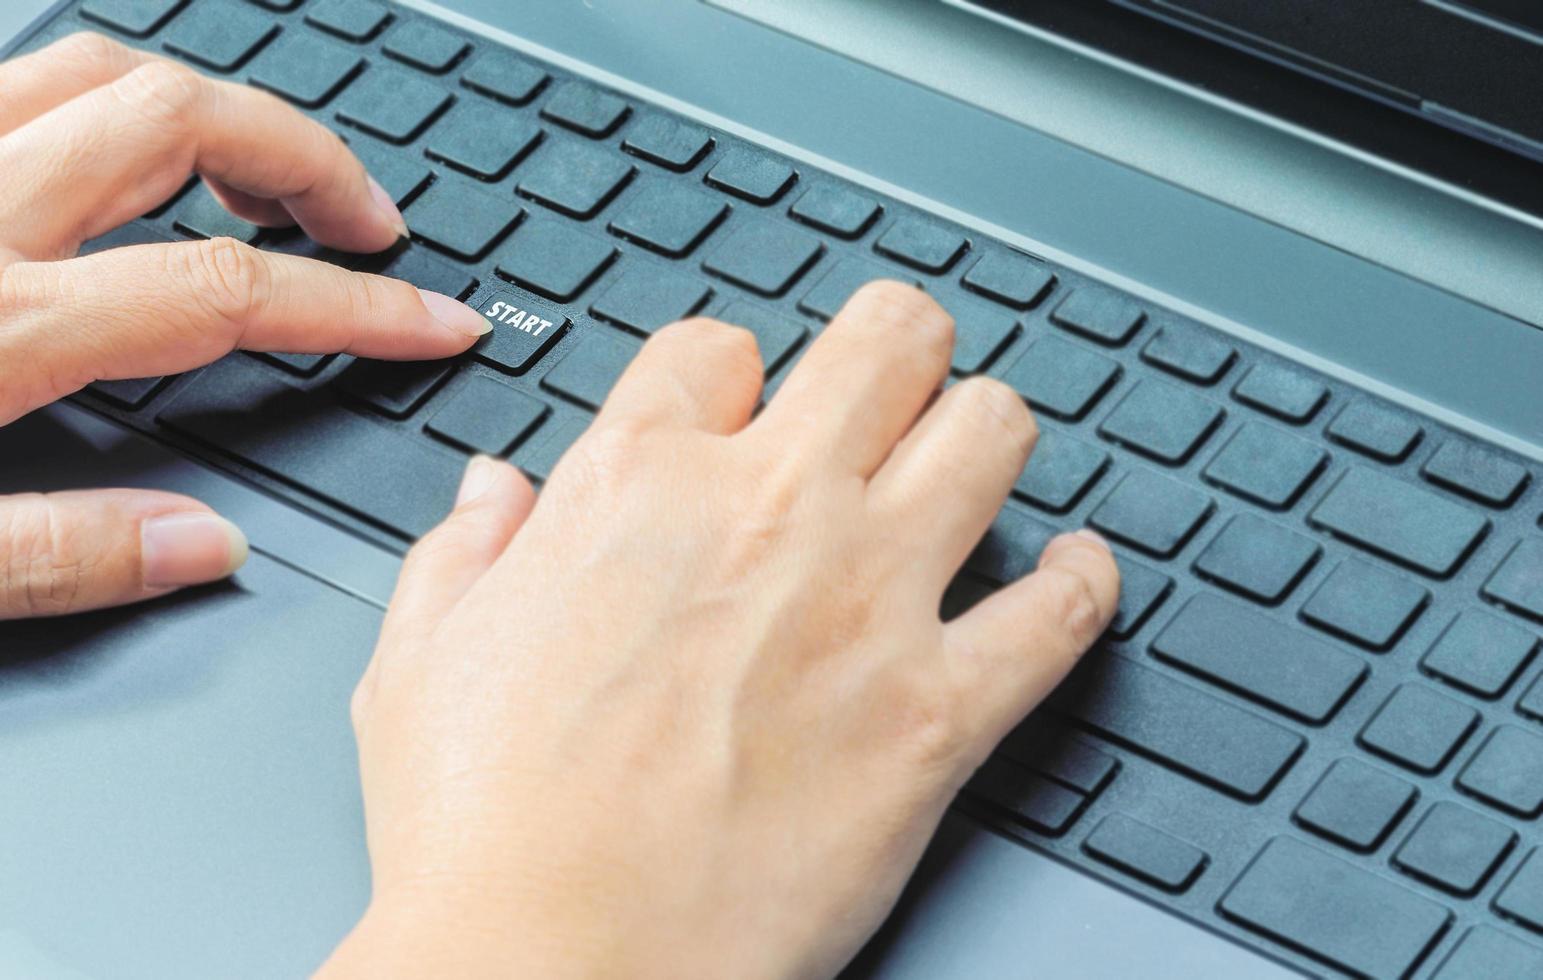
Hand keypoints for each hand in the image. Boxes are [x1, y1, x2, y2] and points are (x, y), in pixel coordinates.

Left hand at [0, 33, 489, 618]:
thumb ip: (59, 558)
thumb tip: (204, 546)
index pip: (224, 289)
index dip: (355, 305)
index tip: (435, 321)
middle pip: (177, 121)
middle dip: (307, 160)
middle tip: (370, 224)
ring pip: (97, 69)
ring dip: (209, 106)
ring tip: (268, 173)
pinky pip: (18, 75)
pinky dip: (100, 95)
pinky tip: (126, 152)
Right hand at [326, 282, 1120, 978]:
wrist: (553, 971)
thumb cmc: (479, 835)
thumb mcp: (422, 662)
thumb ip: (464, 552)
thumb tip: (495, 492)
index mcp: (638, 486)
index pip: (722, 345)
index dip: (732, 371)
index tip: (739, 409)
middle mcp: (768, 514)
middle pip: (887, 340)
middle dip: (892, 345)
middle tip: (890, 378)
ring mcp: (867, 603)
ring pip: (991, 431)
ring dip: (984, 433)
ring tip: (970, 457)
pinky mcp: (936, 714)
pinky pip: (1061, 611)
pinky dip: (1080, 583)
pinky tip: (1072, 574)